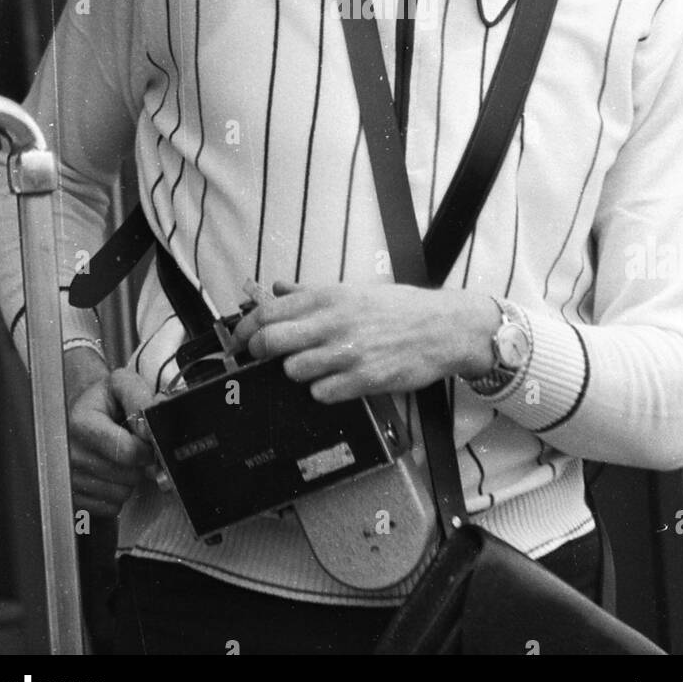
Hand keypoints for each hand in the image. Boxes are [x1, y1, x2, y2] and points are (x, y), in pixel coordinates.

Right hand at [67, 366, 155, 517]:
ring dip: (129, 479)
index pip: (127, 452)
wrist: (82, 415)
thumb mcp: (122, 384)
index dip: (147, 448)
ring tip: (119, 457)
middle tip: (132, 445)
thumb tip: (151, 425)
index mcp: (79, 423)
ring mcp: (67, 480)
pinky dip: (117, 494)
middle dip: (139, 463)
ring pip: (121, 494)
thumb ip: (140, 397)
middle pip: (127, 476)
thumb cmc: (105, 400)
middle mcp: (68, 455)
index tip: (147, 438)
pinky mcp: (72, 499)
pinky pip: (110, 508)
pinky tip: (110, 473)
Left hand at [232, 280, 499, 403]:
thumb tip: (276, 288)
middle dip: (257, 353)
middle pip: (271, 342)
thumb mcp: (353, 291)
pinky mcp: (362, 380)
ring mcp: (347, 353)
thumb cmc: (399, 309)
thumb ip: (310, 292)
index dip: (245, 329)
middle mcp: (333, 323)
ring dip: (295, 372)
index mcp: (328, 297)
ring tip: (311, 366)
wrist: (443, 328)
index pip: (268, 312)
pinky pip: (321, 393)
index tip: (239, 339)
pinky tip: (334, 381)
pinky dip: (322, 390)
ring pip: (293, 371)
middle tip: (259, 358)